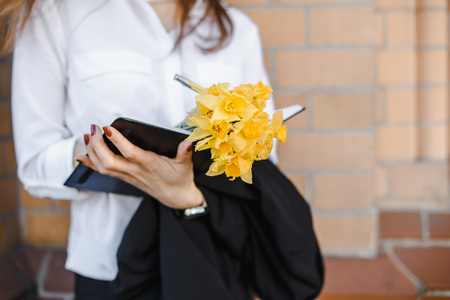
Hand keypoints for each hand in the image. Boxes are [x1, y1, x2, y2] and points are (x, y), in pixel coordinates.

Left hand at [76, 124, 203, 208]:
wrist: (176, 198)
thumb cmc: (179, 179)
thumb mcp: (185, 165)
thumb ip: (185, 153)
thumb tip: (188, 143)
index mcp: (149, 165)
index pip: (129, 153)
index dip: (117, 141)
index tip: (108, 128)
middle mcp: (135, 171)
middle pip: (109, 161)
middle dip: (97, 145)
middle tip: (94, 128)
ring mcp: (128, 176)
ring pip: (103, 167)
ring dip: (92, 152)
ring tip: (87, 136)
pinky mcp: (125, 178)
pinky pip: (104, 172)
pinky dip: (90, 164)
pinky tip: (81, 156)